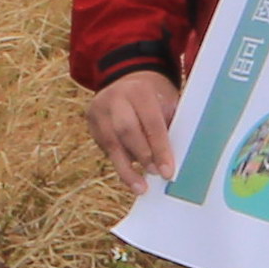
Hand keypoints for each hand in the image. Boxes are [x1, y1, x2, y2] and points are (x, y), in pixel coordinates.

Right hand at [85, 68, 180, 202]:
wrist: (128, 79)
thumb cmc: (156, 97)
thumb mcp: (167, 103)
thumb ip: (169, 126)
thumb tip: (177, 159)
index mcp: (139, 90)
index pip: (151, 123)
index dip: (160, 149)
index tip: (168, 171)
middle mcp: (115, 98)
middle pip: (126, 132)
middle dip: (143, 157)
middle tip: (156, 175)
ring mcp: (99, 110)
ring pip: (111, 144)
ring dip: (127, 169)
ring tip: (141, 187)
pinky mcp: (91, 122)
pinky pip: (106, 149)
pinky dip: (120, 164)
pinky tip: (130, 178)